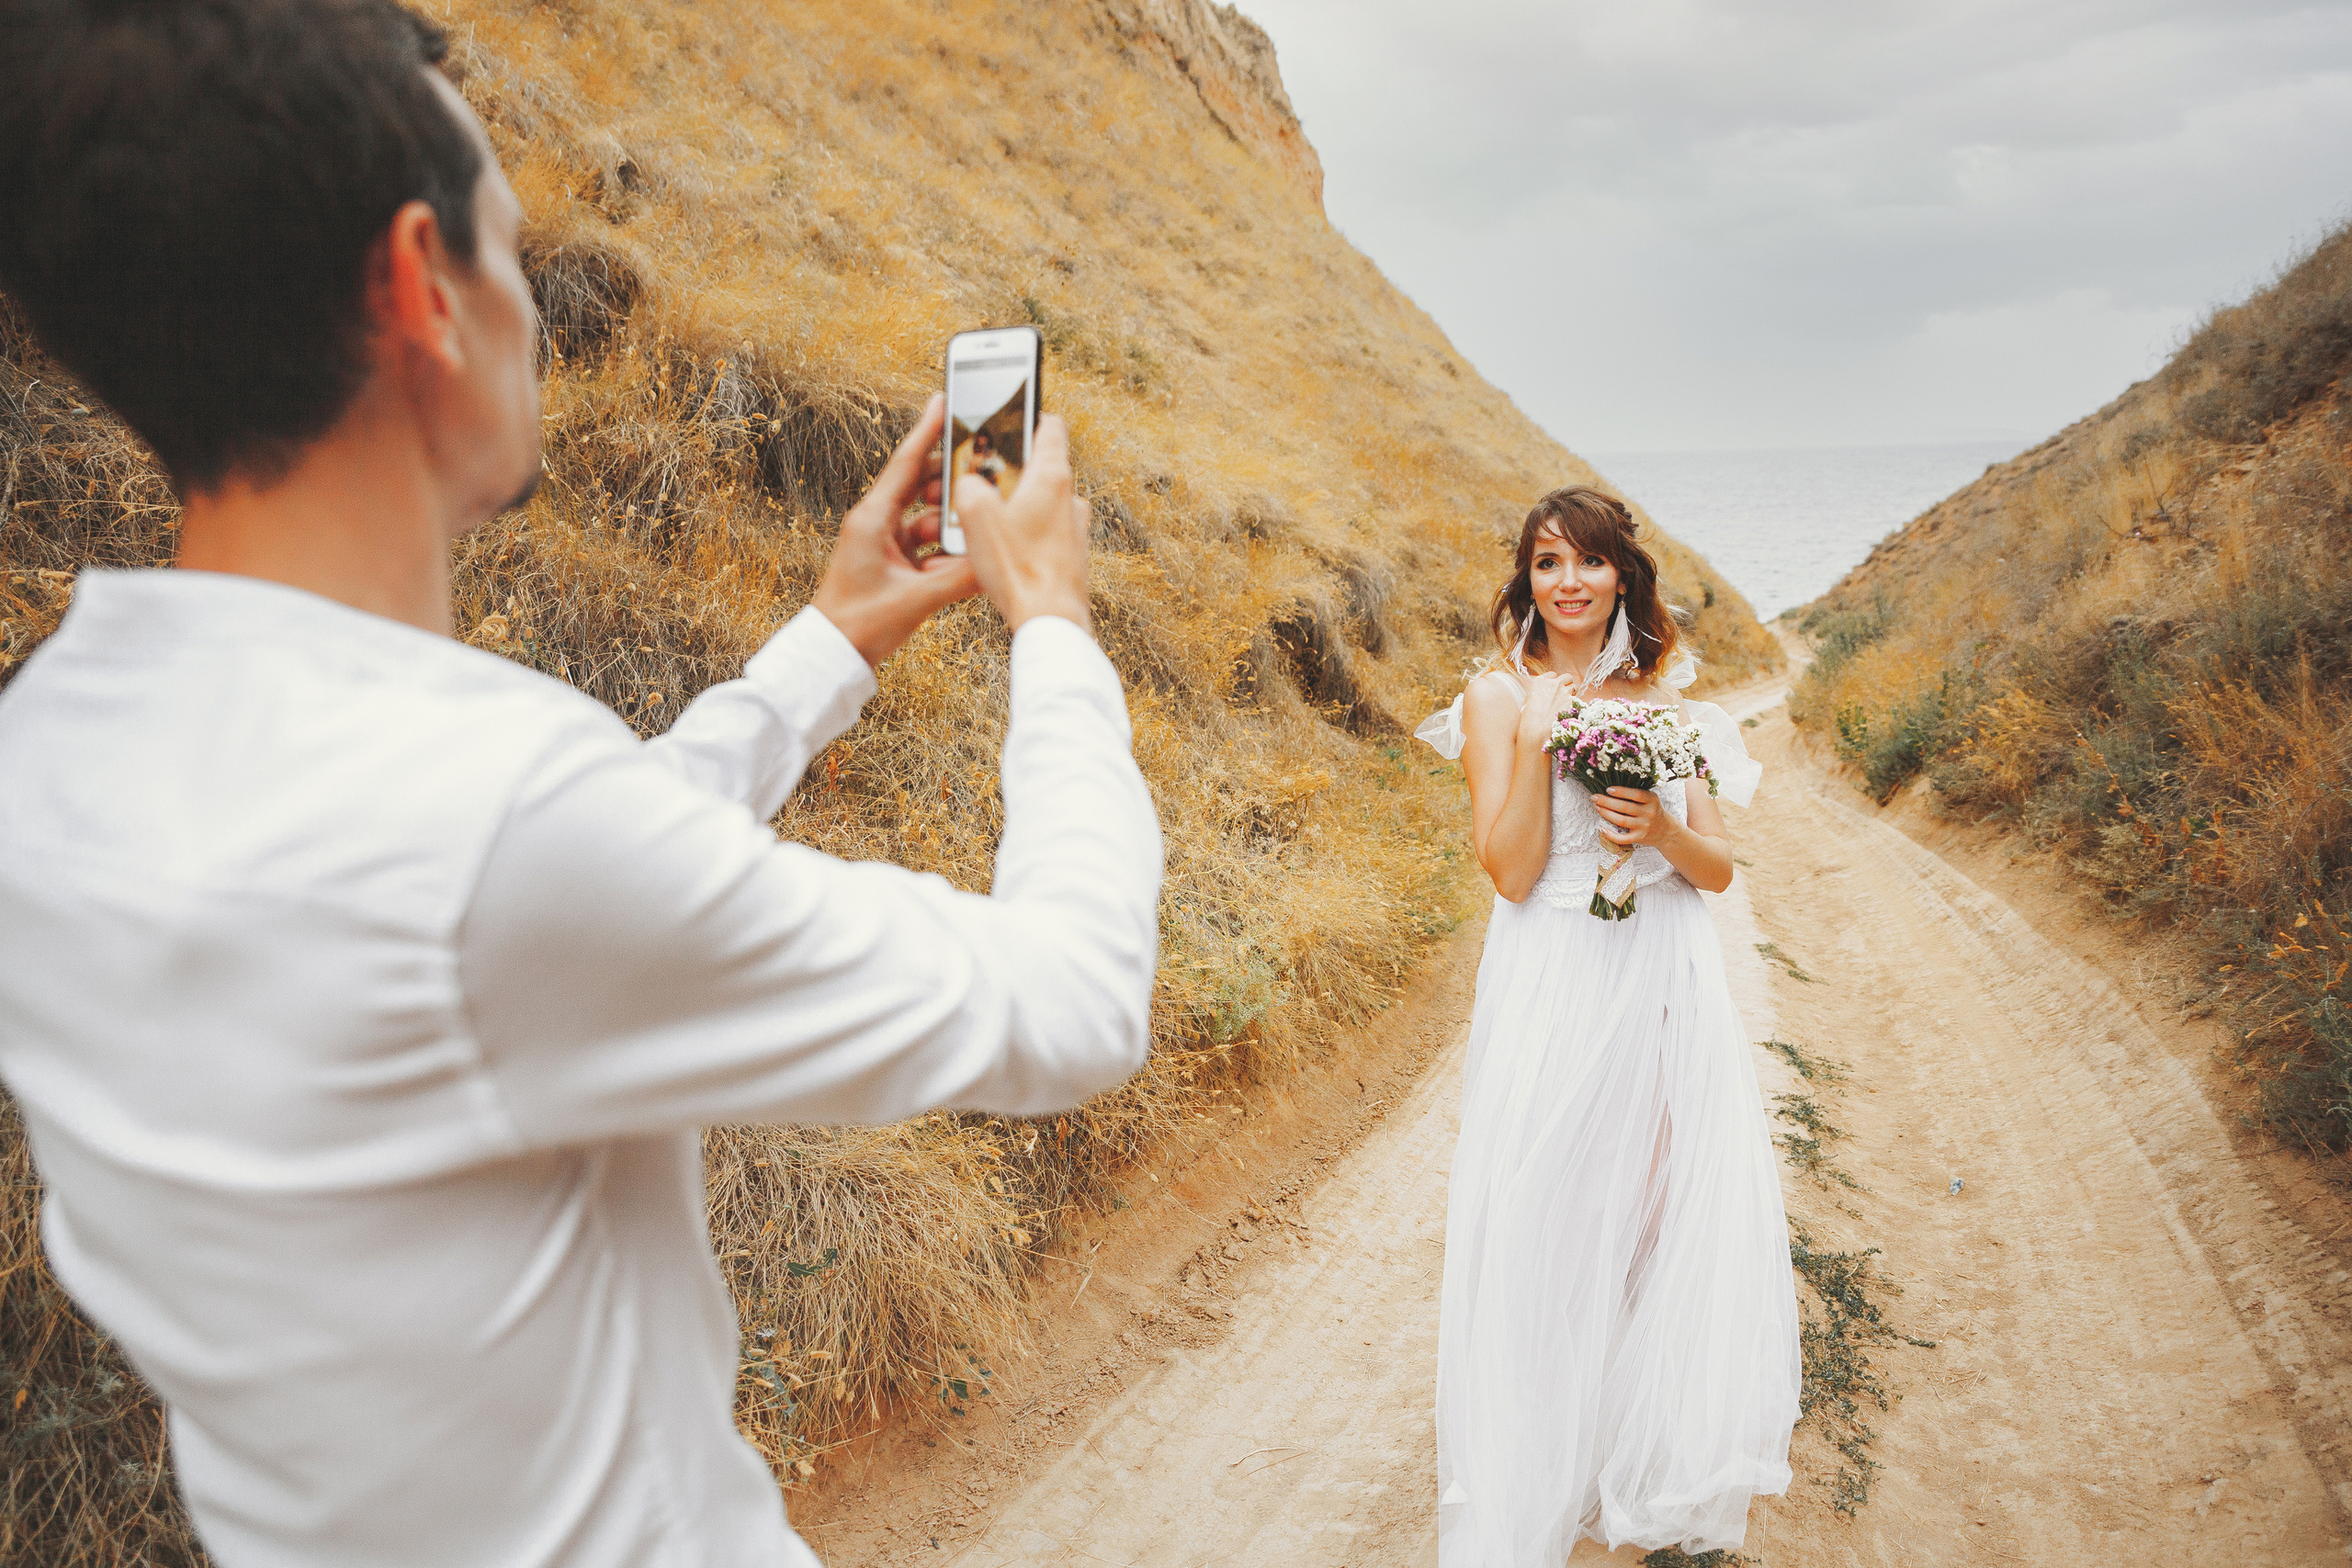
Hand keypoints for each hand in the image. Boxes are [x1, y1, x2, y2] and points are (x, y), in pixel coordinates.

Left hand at [812, 395, 979, 665]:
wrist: (832, 657)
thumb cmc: (859, 625)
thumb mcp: (915, 600)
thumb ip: (959, 580)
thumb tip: (995, 564)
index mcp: (873, 519)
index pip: (906, 463)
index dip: (928, 430)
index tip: (944, 399)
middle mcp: (876, 523)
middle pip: (920, 485)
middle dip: (951, 481)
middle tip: (983, 469)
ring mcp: (883, 542)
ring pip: (925, 517)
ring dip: (949, 524)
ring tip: (974, 527)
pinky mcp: (890, 562)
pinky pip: (924, 544)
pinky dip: (944, 550)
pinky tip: (962, 562)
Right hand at [951, 415, 1091, 635]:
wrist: (1050, 621)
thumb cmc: (1016, 567)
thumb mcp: (974, 514)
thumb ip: (968, 485)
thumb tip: (971, 485)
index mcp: (1052, 475)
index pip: (1048, 424)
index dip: (1026, 416)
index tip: (1005, 420)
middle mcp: (1072, 498)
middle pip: (1038, 468)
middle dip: (1007, 472)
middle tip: (977, 482)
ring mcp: (1076, 529)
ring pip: (1040, 504)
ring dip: (1014, 507)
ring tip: (983, 524)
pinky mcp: (1073, 556)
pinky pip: (1044, 534)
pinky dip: (1024, 535)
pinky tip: (1001, 553)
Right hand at [1514, 671, 1567, 753]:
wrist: (1536, 729)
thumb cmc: (1529, 717)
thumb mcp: (1529, 700)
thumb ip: (1539, 692)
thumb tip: (1543, 694)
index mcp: (1540, 681)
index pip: (1552, 675)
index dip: (1554, 681)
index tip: (1554, 688)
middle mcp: (1553, 683)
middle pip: (1566, 677)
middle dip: (1566, 683)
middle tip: (1564, 692)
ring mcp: (1564, 691)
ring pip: (1574, 686)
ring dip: (1571, 692)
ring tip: (1567, 702)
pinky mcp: (1572, 701)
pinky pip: (1577, 699)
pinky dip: (1574, 703)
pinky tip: (1568, 710)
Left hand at [1593, 786, 1669, 848]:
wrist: (1665, 830)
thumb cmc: (1652, 811)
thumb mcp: (1650, 800)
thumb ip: (1636, 794)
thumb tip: (1611, 788)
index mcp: (1652, 800)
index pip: (1636, 794)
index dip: (1621, 792)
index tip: (1607, 789)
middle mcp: (1649, 813)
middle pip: (1625, 807)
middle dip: (1607, 802)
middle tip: (1594, 797)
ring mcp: (1644, 826)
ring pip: (1621, 821)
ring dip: (1606, 814)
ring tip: (1597, 807)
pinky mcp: (1639, 837)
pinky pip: (1623, 838)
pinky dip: (1611, 835)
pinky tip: (1602, 829)